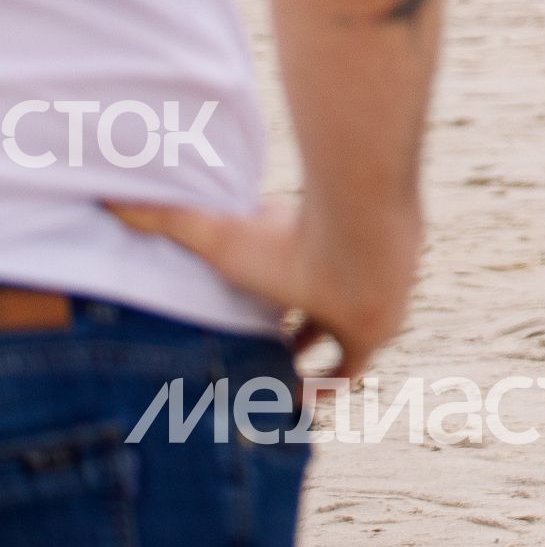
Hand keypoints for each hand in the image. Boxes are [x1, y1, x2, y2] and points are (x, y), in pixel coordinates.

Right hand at [111, 195, 418, 377]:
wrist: (362, 244)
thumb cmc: (289, 238)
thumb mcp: (217, 235)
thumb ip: (167, 220)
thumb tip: (110, 201)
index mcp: (299, 253)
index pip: (275, 282)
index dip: (252, 305)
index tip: (224, 326)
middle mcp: (330, 278)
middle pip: (303, 313)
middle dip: (274, 338)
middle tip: (238, 364)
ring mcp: (356, 304)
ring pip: (326, 338)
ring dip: (295, 365)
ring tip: (258, 389)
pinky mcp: (375, 331)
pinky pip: (350, 370)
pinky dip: (323, 389)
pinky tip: (293, 404)